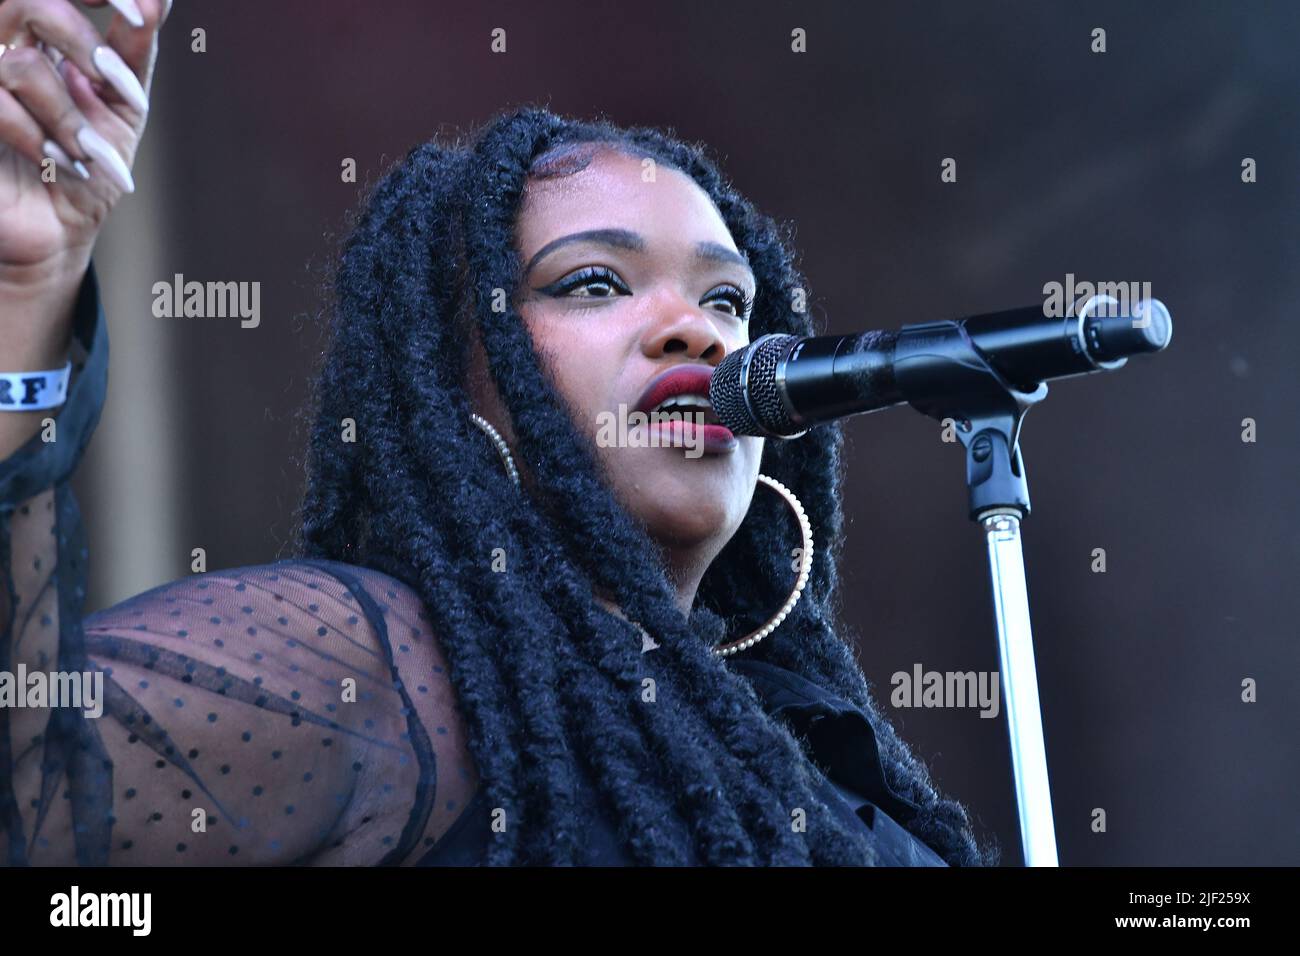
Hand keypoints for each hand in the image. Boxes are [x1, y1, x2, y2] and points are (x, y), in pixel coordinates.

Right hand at [0, 0, 168, 285]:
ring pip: (21, 67)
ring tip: (91, 154)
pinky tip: (65, 165)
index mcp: (31, 32)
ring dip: (70, 119)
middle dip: (80, 39)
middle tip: (116, 85)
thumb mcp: (122, 108)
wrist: (59, 232)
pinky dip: (43, 139)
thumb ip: (132, 52)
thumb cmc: (90, 167)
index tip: (139, 12)